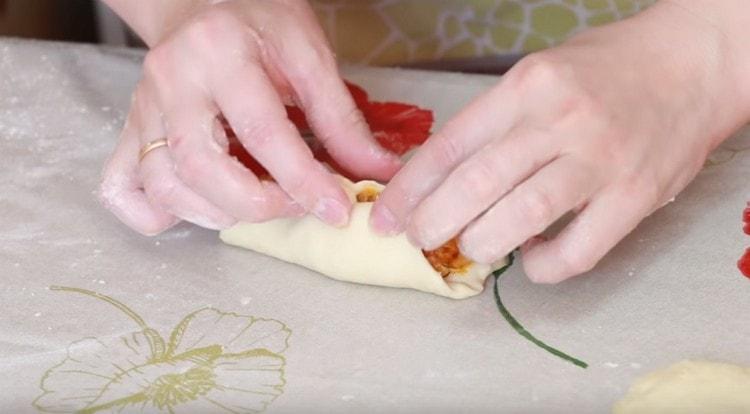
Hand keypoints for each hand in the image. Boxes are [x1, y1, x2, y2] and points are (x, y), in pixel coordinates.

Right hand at [99, 0, 400, 234]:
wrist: (200, 0)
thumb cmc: (258, 22)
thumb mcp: (309, 54)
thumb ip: (341, 118)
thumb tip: (378, 172)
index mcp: (220, 52)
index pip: (263, 130)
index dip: (304, 181)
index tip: (337, 209)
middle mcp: (172, 82)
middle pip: (199, 166)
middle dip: (257, 204)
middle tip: (293, 206)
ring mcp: (143, 109)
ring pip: (163, 183)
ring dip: (215, 213)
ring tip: (257, 205)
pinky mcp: (129, 129)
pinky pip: (121, 188)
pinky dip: (154, 214)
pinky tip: (196, 206)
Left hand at [371, 1, 749, 282]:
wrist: (692, 62)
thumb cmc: (607, 69)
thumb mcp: (540, 75)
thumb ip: (495, 122)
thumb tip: (444, 177)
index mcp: (526, 87)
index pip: (450, 146)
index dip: (410, 190)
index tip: (388, 218)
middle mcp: (559, 121)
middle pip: (477, 184)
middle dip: (434, 222)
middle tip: (420, 239)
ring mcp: (600, 159)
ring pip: (522, 216)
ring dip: (483, 243)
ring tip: (472, 248)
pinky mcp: (636, 196)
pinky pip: (579, 250)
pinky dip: (546, 266)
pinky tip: (534, 260)